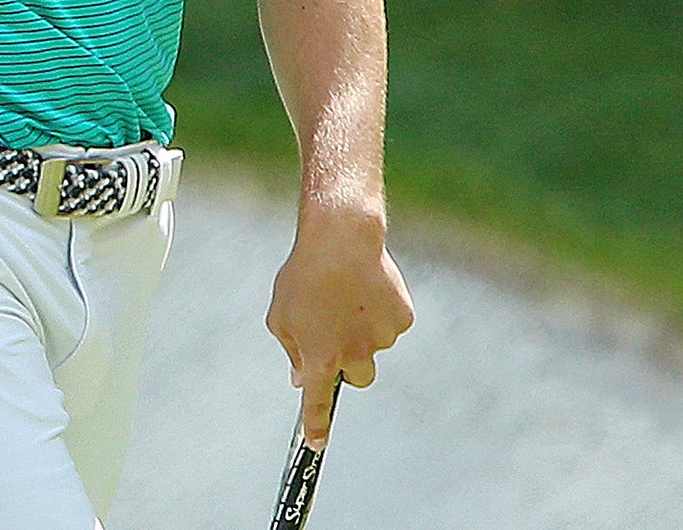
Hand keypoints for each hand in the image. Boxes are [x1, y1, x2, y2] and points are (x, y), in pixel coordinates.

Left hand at [266, 216, 413, 446]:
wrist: (342, 237)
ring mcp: (381, 338)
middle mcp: (354, 355)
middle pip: (357, 377)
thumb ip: (291, 351)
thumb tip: (300, 379)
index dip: (317, 427)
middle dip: (348, 363)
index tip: (316, 445)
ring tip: (346, 293)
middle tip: (336, 333)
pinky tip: (368, 285)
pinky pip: (391, 322)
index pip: (317, 404)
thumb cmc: (303, 275)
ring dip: (363, 328)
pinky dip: (381, 309)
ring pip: (375, 345)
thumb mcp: (281, 315)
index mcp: (320, 357)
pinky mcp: (402, 318)